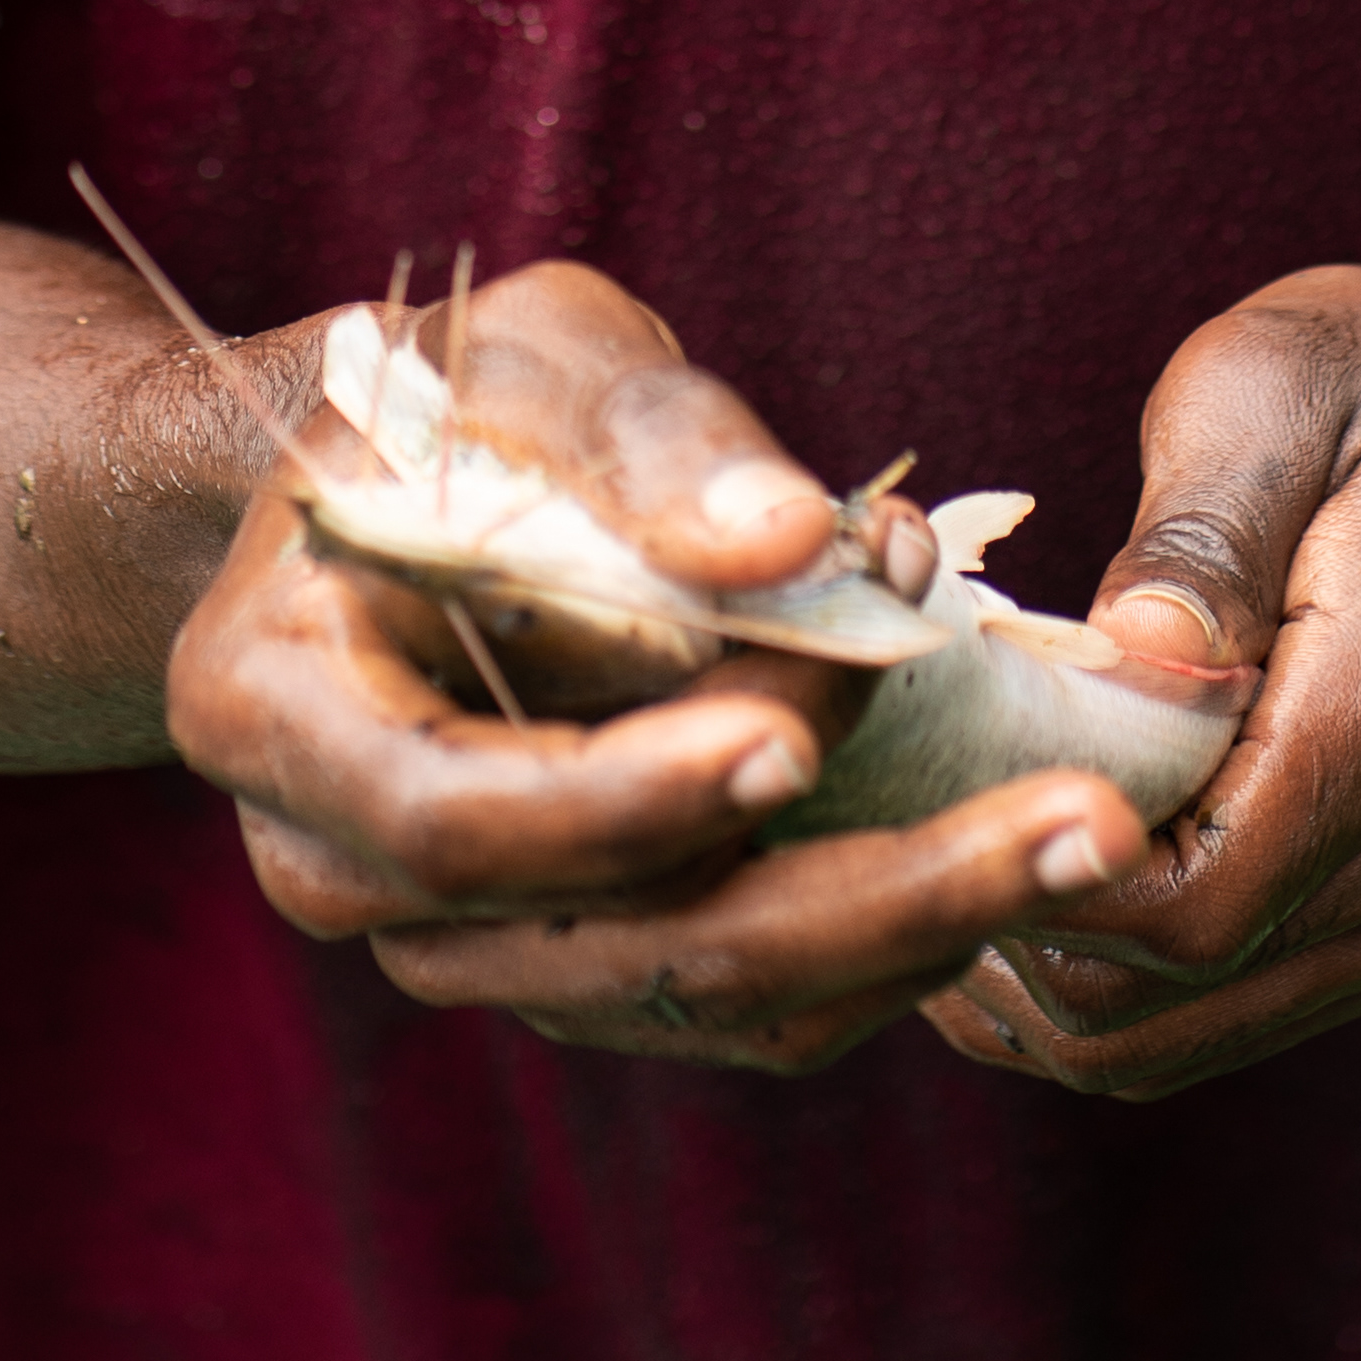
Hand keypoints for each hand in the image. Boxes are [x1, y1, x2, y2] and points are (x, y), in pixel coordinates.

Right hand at [165, 255, 1139, 1072]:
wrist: (409, 488)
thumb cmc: (459, 401)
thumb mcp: (535, 357)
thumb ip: (651, 443)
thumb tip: (794, 542)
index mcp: (276, 710)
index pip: (452, 810)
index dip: (625, 793)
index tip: (799, 728)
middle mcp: (343, 867)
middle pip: (610, 945)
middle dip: (863, 891)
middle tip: (1079, 820)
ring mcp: (463, 941)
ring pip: (698, 994)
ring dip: (906, 925)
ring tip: (1084, 826)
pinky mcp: (577, 961)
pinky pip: (737, 1002)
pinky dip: (881, 942)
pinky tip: (1008, 854)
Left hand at [923, 242, 1360, 1102]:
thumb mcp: (1283, 383)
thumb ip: (1208, 523)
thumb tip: (1129, 650)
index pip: (1193, 906)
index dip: (1040, 884)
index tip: (916, 799)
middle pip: (1161, 1003)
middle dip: (1001, 933)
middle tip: (878, 818)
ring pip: (1167, 1043)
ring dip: (1028, 978)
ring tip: (918, 844)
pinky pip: (1205, 1021)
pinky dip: (1089, 983)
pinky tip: (1006, 872)